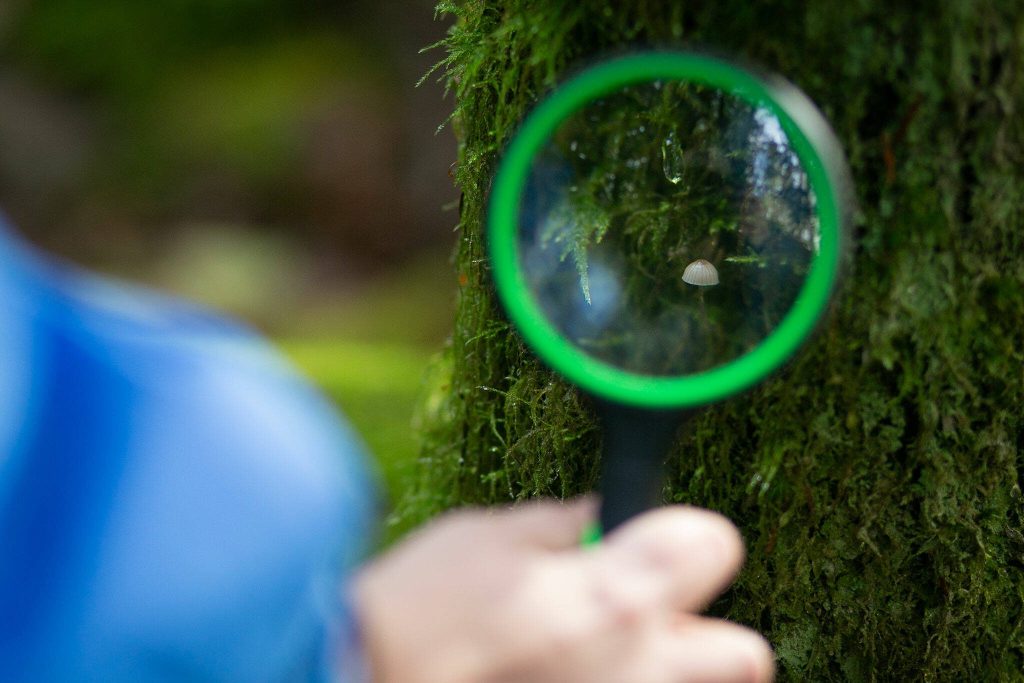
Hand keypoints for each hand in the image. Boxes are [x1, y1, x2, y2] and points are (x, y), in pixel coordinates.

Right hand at [353, 499, 773, 682]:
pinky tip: (562, 678)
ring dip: (668, 671)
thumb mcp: (481, 539)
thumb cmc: (412, 613)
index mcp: (616, 598)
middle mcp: (636, 670)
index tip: (662, 537)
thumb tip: (591, 522)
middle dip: (708, 631)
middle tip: (648, 619)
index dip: (689, 535)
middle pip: (745, 654)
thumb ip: (554, 529)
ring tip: (603, 657)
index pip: (715, 545)